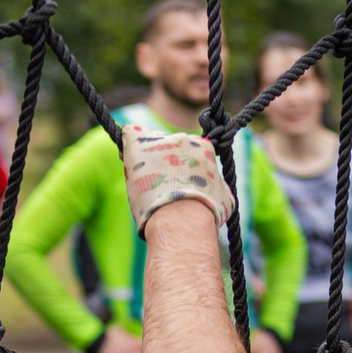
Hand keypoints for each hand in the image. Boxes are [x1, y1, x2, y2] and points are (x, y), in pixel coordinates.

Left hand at [120, 128, 234, 235]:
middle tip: (160, 184)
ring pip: (149, 144)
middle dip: (164, 162)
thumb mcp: (225, 199)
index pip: (189, 149)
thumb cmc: (205, 214)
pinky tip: (126, 158)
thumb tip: (220, 191)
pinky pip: (130, 135)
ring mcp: (161, 140)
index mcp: (204, 148)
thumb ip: (218, 187)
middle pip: (168, 146)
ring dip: (146, 160)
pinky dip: (128, 147)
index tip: (177, 179)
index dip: (181, 165)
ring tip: (144, 181)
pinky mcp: (139, 143)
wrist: (182, 217)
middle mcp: (184, 138)